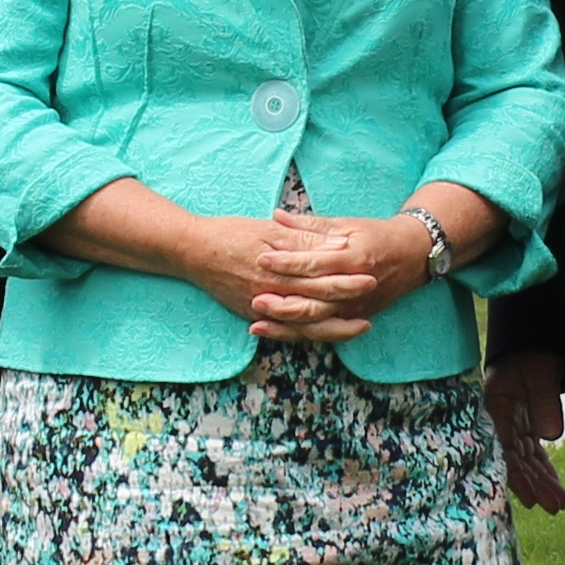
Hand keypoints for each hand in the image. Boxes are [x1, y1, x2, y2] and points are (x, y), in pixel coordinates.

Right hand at [176, 213, 377, 340]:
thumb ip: (302, 239)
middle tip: (372, 310)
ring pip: (304, 327)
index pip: (321, 279)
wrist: (191, 252)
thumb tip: (336, 243)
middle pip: (317, 308)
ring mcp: (262, 308)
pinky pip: (285, 331)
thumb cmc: (231, 234)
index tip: (371, 276)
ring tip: (356, 328)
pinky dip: (306, 334)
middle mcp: (273, 294)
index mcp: (280, 268)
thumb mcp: (269, 230)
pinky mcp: (253, 314)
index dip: (347, 280)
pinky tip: (322, 333)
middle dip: (346, 309)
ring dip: (332, 329)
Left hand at [246, 208, 434, 341]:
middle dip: (283, 302)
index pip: (315, 263)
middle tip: (255, 297)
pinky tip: (277, 333)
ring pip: (317, 324)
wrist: (411, 256)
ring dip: (287, 325)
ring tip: (258, 322)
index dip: (287, 262)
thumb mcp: (346, 224)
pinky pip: (324, 332)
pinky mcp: (353, 318)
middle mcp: (355, 288)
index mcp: (353, 258)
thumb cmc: (375, 234)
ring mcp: (356, 307)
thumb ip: (310, 224)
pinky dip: (299, 334)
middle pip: (315, 301)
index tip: (261, 258)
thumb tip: (277, 215)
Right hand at [484, 349, 564, 513]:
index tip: (530, 497)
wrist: (533, 338)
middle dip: (533, 484)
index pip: (502, 445)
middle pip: (514, 457)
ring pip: (524, 459)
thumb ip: (544, 399)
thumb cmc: (532, 351)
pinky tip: (554, 488)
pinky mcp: (524, 424)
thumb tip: (550, 436)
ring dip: (541, 481)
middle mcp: (498, 418)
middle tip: (554, 506)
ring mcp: (511, 422)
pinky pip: (532, 452)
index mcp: (493, 403)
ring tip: (559, 504)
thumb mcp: (540, 369)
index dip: (515, 474)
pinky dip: (543, 469)